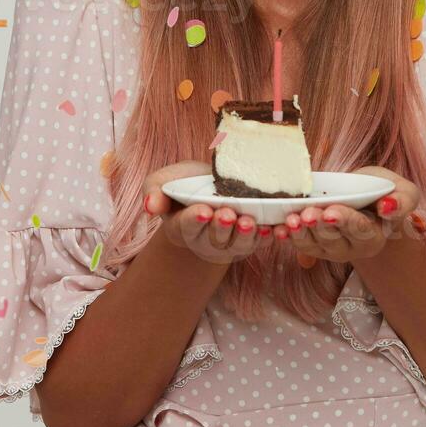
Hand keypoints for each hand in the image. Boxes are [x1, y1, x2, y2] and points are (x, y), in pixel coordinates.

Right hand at [143, 161, 272, 265]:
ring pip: (238, 245)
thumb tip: (150, 205)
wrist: (211, 187)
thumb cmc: (185, 184)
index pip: (186, 225)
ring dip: (245, 235)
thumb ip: (154, 191)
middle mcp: (204, 241)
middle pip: (213, 238)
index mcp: (181, 228)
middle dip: (221, 227)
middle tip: (228, 214)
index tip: (202, 210)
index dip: (194, 219)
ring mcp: (229, 244)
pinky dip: (268, 238)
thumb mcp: (163, 181)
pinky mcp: (250, 242)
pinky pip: (260, 244)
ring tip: (249, 221)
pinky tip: (274, 229)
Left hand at [277, 165, 422, 266]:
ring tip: (290, 220)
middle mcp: (352, 248)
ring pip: (313, 244)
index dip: (345, 221)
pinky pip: (299, 244)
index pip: (359, 229)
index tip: (330, 212)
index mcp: (375, 236)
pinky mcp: (313, 246)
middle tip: (306, 214)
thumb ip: (404, 201)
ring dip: (299, 233)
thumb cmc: (383, 191)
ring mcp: (330, 249)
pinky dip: (287, 236)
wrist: (364, 196)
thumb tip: (388, 208)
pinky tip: (277, 228)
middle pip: (333, 239)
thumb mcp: (403, 191)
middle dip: (318, 226)